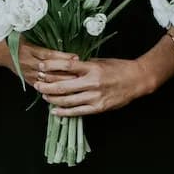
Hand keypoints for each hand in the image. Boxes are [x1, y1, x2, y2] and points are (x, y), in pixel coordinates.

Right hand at [15, 39, 76, 89]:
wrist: (3, 52)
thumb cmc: (18, 42)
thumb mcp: (29, 37)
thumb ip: (43, 41)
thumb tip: (64, 41)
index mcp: (29, 50)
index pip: (49, 54)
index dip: (63, 56)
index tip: (76, 57)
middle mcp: (29, 62)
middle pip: (50, 69)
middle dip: (65, 72)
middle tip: (80, 73)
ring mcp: (28, 73)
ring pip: (46, 80)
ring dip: (61, 82)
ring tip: (75, 83)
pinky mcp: (28, 80)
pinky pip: (41, 87)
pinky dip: (52, 89)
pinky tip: (62, 91)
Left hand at [33, 55, 152, 117]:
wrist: (137, 80)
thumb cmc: (118, 68)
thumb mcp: (99, 61)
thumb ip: (83, 65)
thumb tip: (64, 67)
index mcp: (92, 67)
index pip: (67, 66)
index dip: (51, 67)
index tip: (41, 67)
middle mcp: (92, 82)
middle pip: (63, 86)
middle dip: (47, 86)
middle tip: (37, 84)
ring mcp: (95, 96)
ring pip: (68, 100)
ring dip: (53, 99)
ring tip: (44, 96)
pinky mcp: (98, 107)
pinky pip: (77, 111)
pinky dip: (64, 112)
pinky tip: (55, 111)